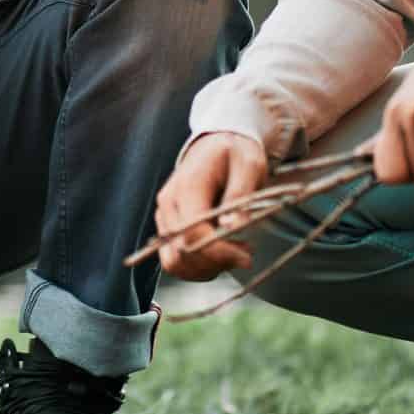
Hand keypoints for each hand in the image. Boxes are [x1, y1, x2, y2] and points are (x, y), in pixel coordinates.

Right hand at [151, 132, 269, 279]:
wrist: (216, 144)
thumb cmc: (235, 153)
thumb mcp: (248, 164)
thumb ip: (241, 193)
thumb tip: (233, 227)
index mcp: (187, 186)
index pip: (192, 233)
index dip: (219, 252)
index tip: (247, 256)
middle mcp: (168, 203)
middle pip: (181, 252)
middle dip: (216, 262)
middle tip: (245, 254)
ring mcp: (164, 216)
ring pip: (174, 262)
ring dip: (206, 268)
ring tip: (233, 253)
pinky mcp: (167, 227)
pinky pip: (174, 261)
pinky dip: (198, 267)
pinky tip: (221, 254)